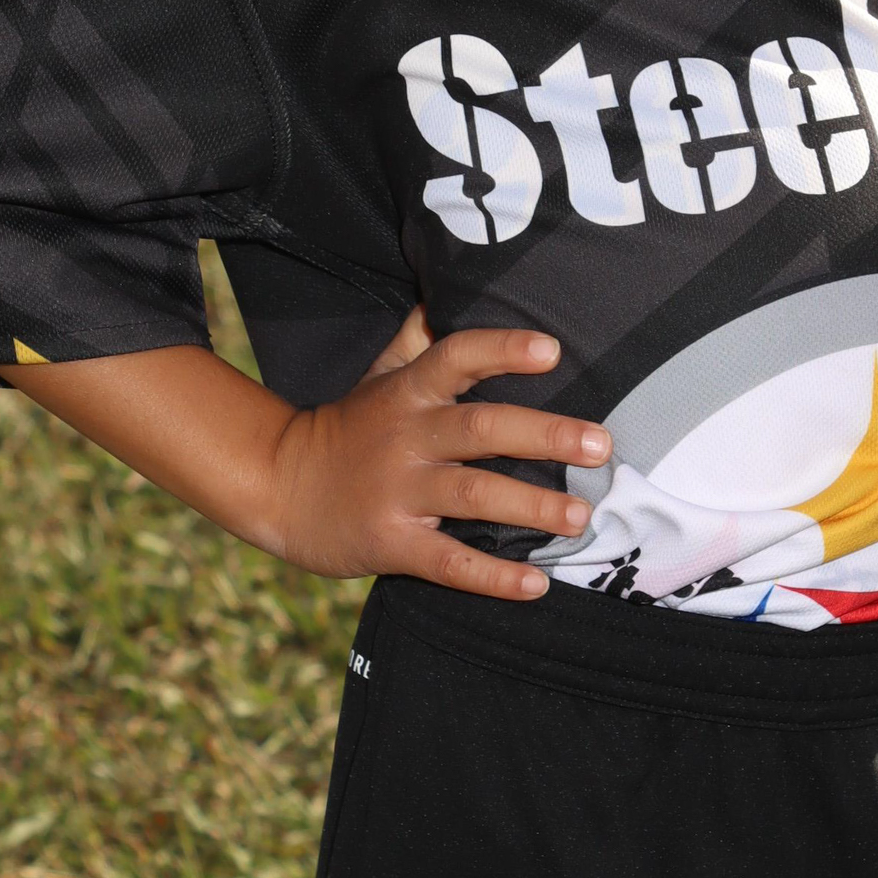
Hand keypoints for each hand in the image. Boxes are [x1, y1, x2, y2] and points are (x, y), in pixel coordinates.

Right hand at [270, 309, 609, 596]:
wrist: (277, 487)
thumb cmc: (347, 428)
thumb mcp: (377, 376)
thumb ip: (418, 339)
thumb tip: (449, 291)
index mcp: (408, 392)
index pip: (456, 357)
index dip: (502, 350)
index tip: (552, 350)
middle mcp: (406, 437)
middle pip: (480, 428)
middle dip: (544, 435)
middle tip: (600, 445)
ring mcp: (397, 492)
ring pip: (473, 495)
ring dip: (531, 507)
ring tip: (581, 516)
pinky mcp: (391, 543)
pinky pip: (449, 562)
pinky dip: (494, 577)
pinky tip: (536, 585)